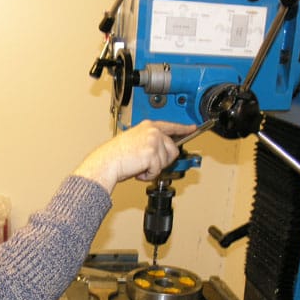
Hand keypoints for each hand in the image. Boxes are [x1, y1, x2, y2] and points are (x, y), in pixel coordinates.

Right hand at [74, 120, 196, 191]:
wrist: (107, 162)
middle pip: (173, 149)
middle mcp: (153, 131)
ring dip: (154, 168)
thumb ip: (151, 142)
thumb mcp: (136, 141)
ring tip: (139, 165)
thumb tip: (164, 152)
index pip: (171, 126)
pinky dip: (149, 174)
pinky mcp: (153, 153)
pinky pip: (158, 169)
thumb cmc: (117, 155)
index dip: (184, 128)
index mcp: (148, 126)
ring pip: (166, 161)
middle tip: (147, 164)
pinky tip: (138, 170)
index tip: (192, 128)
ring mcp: (154, 141)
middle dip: (163, 160)